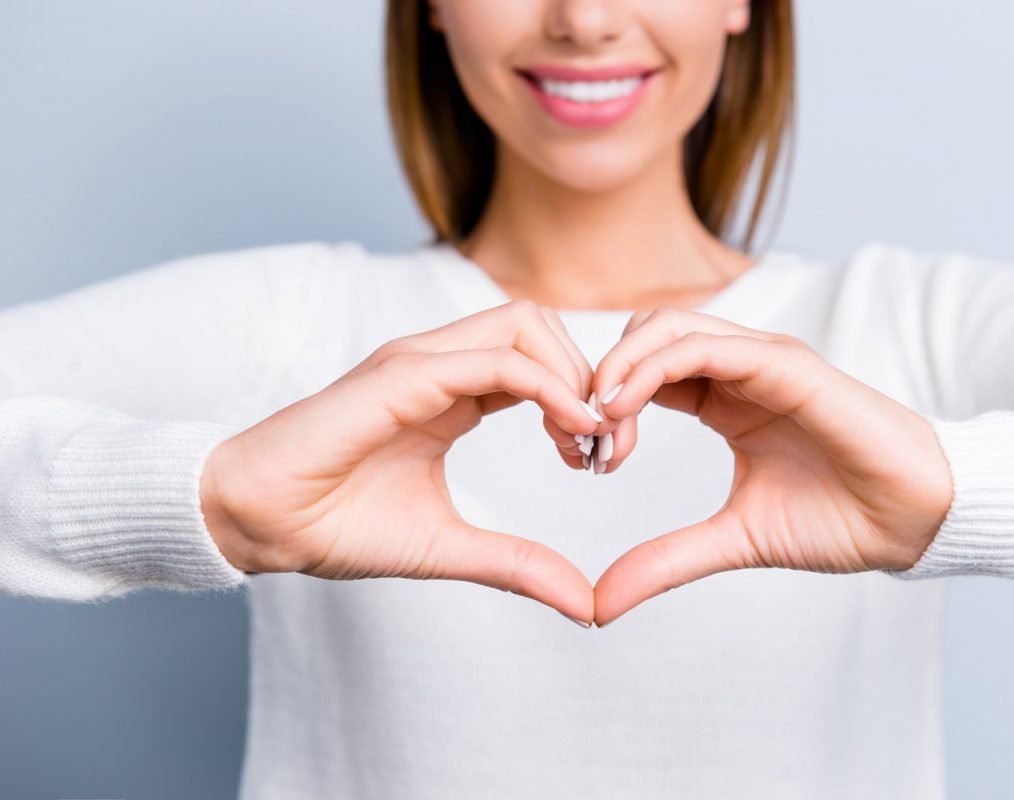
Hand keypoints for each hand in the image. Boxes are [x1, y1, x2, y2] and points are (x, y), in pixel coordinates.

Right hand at [200, 300, 601, 623]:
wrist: (258, 524)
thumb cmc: (336, 525)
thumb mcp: (448, 547)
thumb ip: (516, 564)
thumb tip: (584, 602)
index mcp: (452, 393)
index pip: (538, 360)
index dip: (582, 399)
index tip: (600, 458)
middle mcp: (439, 365)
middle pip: (540, 325)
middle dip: (589, 375)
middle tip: (605, 444)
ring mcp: (419, 362)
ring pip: (524, 324)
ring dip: (574, 373)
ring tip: (589, 436)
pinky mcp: (401, 376)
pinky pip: (493, 360)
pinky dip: (546, 386)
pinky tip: (571, 429)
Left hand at [585, 307, 953, 626]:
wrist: (913, 520)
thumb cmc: (839, 520)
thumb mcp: (732, 541)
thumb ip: (667, 560)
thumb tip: (601, 602)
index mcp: (723, 398)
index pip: (643, 372)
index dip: (604, 403)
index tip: (585, 455)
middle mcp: (738, 369)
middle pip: (644, 335)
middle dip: (602, 375)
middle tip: (582, 433)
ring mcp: (762, 361)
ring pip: (667, 327)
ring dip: (619, 364)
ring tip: (596, 415)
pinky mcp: (786, 365)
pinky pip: (707, 345)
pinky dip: (654, 366)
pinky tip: (625, 406)